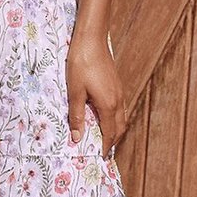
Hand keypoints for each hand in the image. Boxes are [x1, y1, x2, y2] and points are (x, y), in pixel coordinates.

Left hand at [66, 29, 126, 158]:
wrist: (91, 39)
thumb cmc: (81, 64)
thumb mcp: (75, 91)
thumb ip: (77, 115)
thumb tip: (77, 138)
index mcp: (108, 105)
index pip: (109, 134)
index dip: (105, 147)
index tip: (100, 157)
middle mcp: (118, 100)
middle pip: (119, 128)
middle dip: (112, 141)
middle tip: (102, 150)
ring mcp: (119, 91)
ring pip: (121, 117)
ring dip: (114, 129)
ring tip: (102, 136)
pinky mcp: (116, 83)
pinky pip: (119, 107)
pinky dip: (114, 117)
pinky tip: (103, 115)